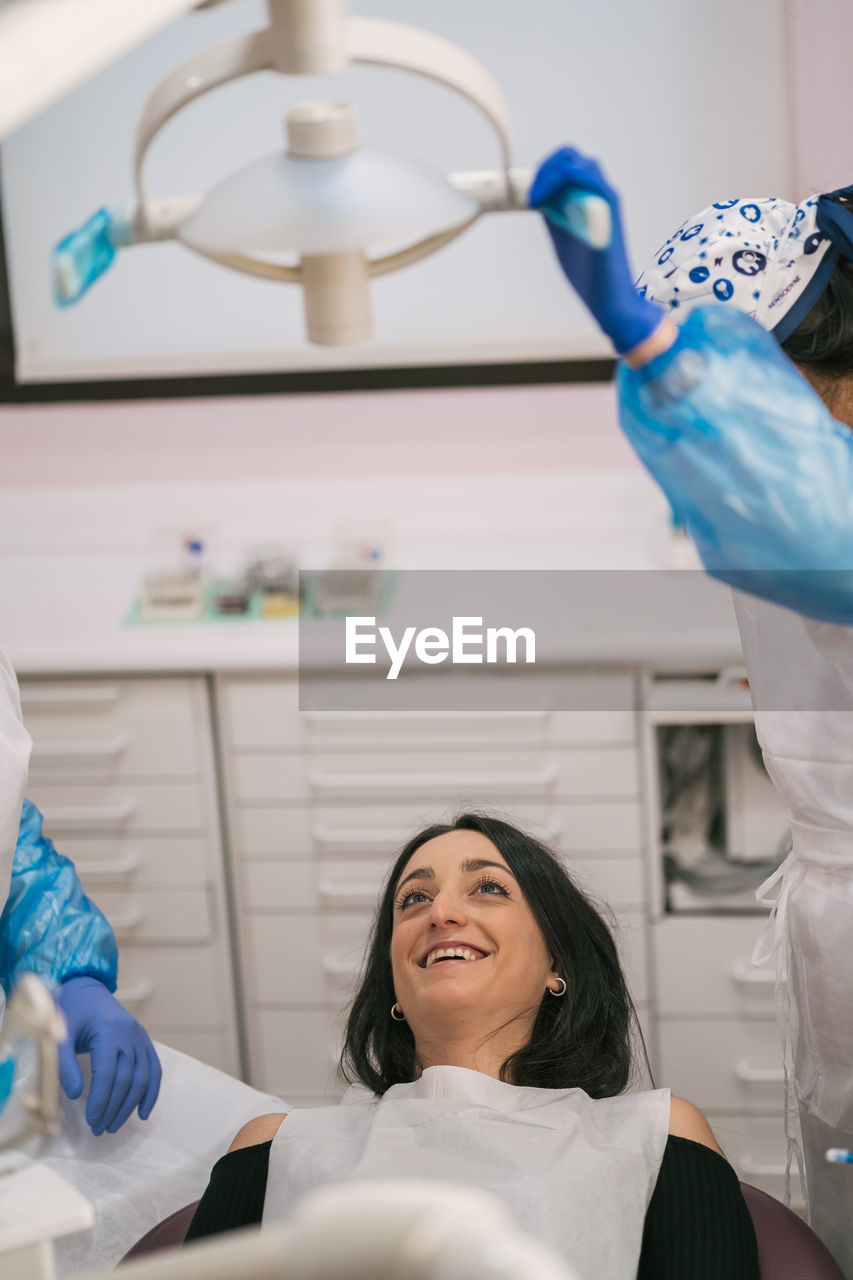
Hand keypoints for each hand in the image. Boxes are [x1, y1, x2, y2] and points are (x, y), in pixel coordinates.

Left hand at [56, 976, 161, 1134]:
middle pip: (127, 1079)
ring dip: (130, 1106)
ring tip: (113, 1126)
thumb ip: (65, 1064)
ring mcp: (141, 1037)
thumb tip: (75, 1095)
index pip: (108, 1073)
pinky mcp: (144, 1040)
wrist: (87, 989)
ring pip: (142, 1077)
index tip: (91, 1121)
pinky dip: (151, 1092)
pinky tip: (143, 1113)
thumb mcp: (60, 1034)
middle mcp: (130, 1034)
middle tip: (99, 1130)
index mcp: (109, 1030)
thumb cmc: (70, 1011)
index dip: (101, 1100)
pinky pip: (155, 1069)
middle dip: (114, 1108)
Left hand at [529, 146, 662, 354]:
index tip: (523, 193)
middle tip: (528, 193)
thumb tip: (534, 196)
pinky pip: (595, 184)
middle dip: (545, 168)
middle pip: (574, 157)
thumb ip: (553, 214)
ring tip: (536, 198)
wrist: (607, 299)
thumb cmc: (588, 271)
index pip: (565, 165)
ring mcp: (607, 203)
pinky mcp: (611, 216)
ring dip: (554, 174)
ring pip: (585, 165)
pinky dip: (569, 183)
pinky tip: (547, 203)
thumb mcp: (562, 235)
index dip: (542, 172)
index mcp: (588, 199)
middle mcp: (600, 196)